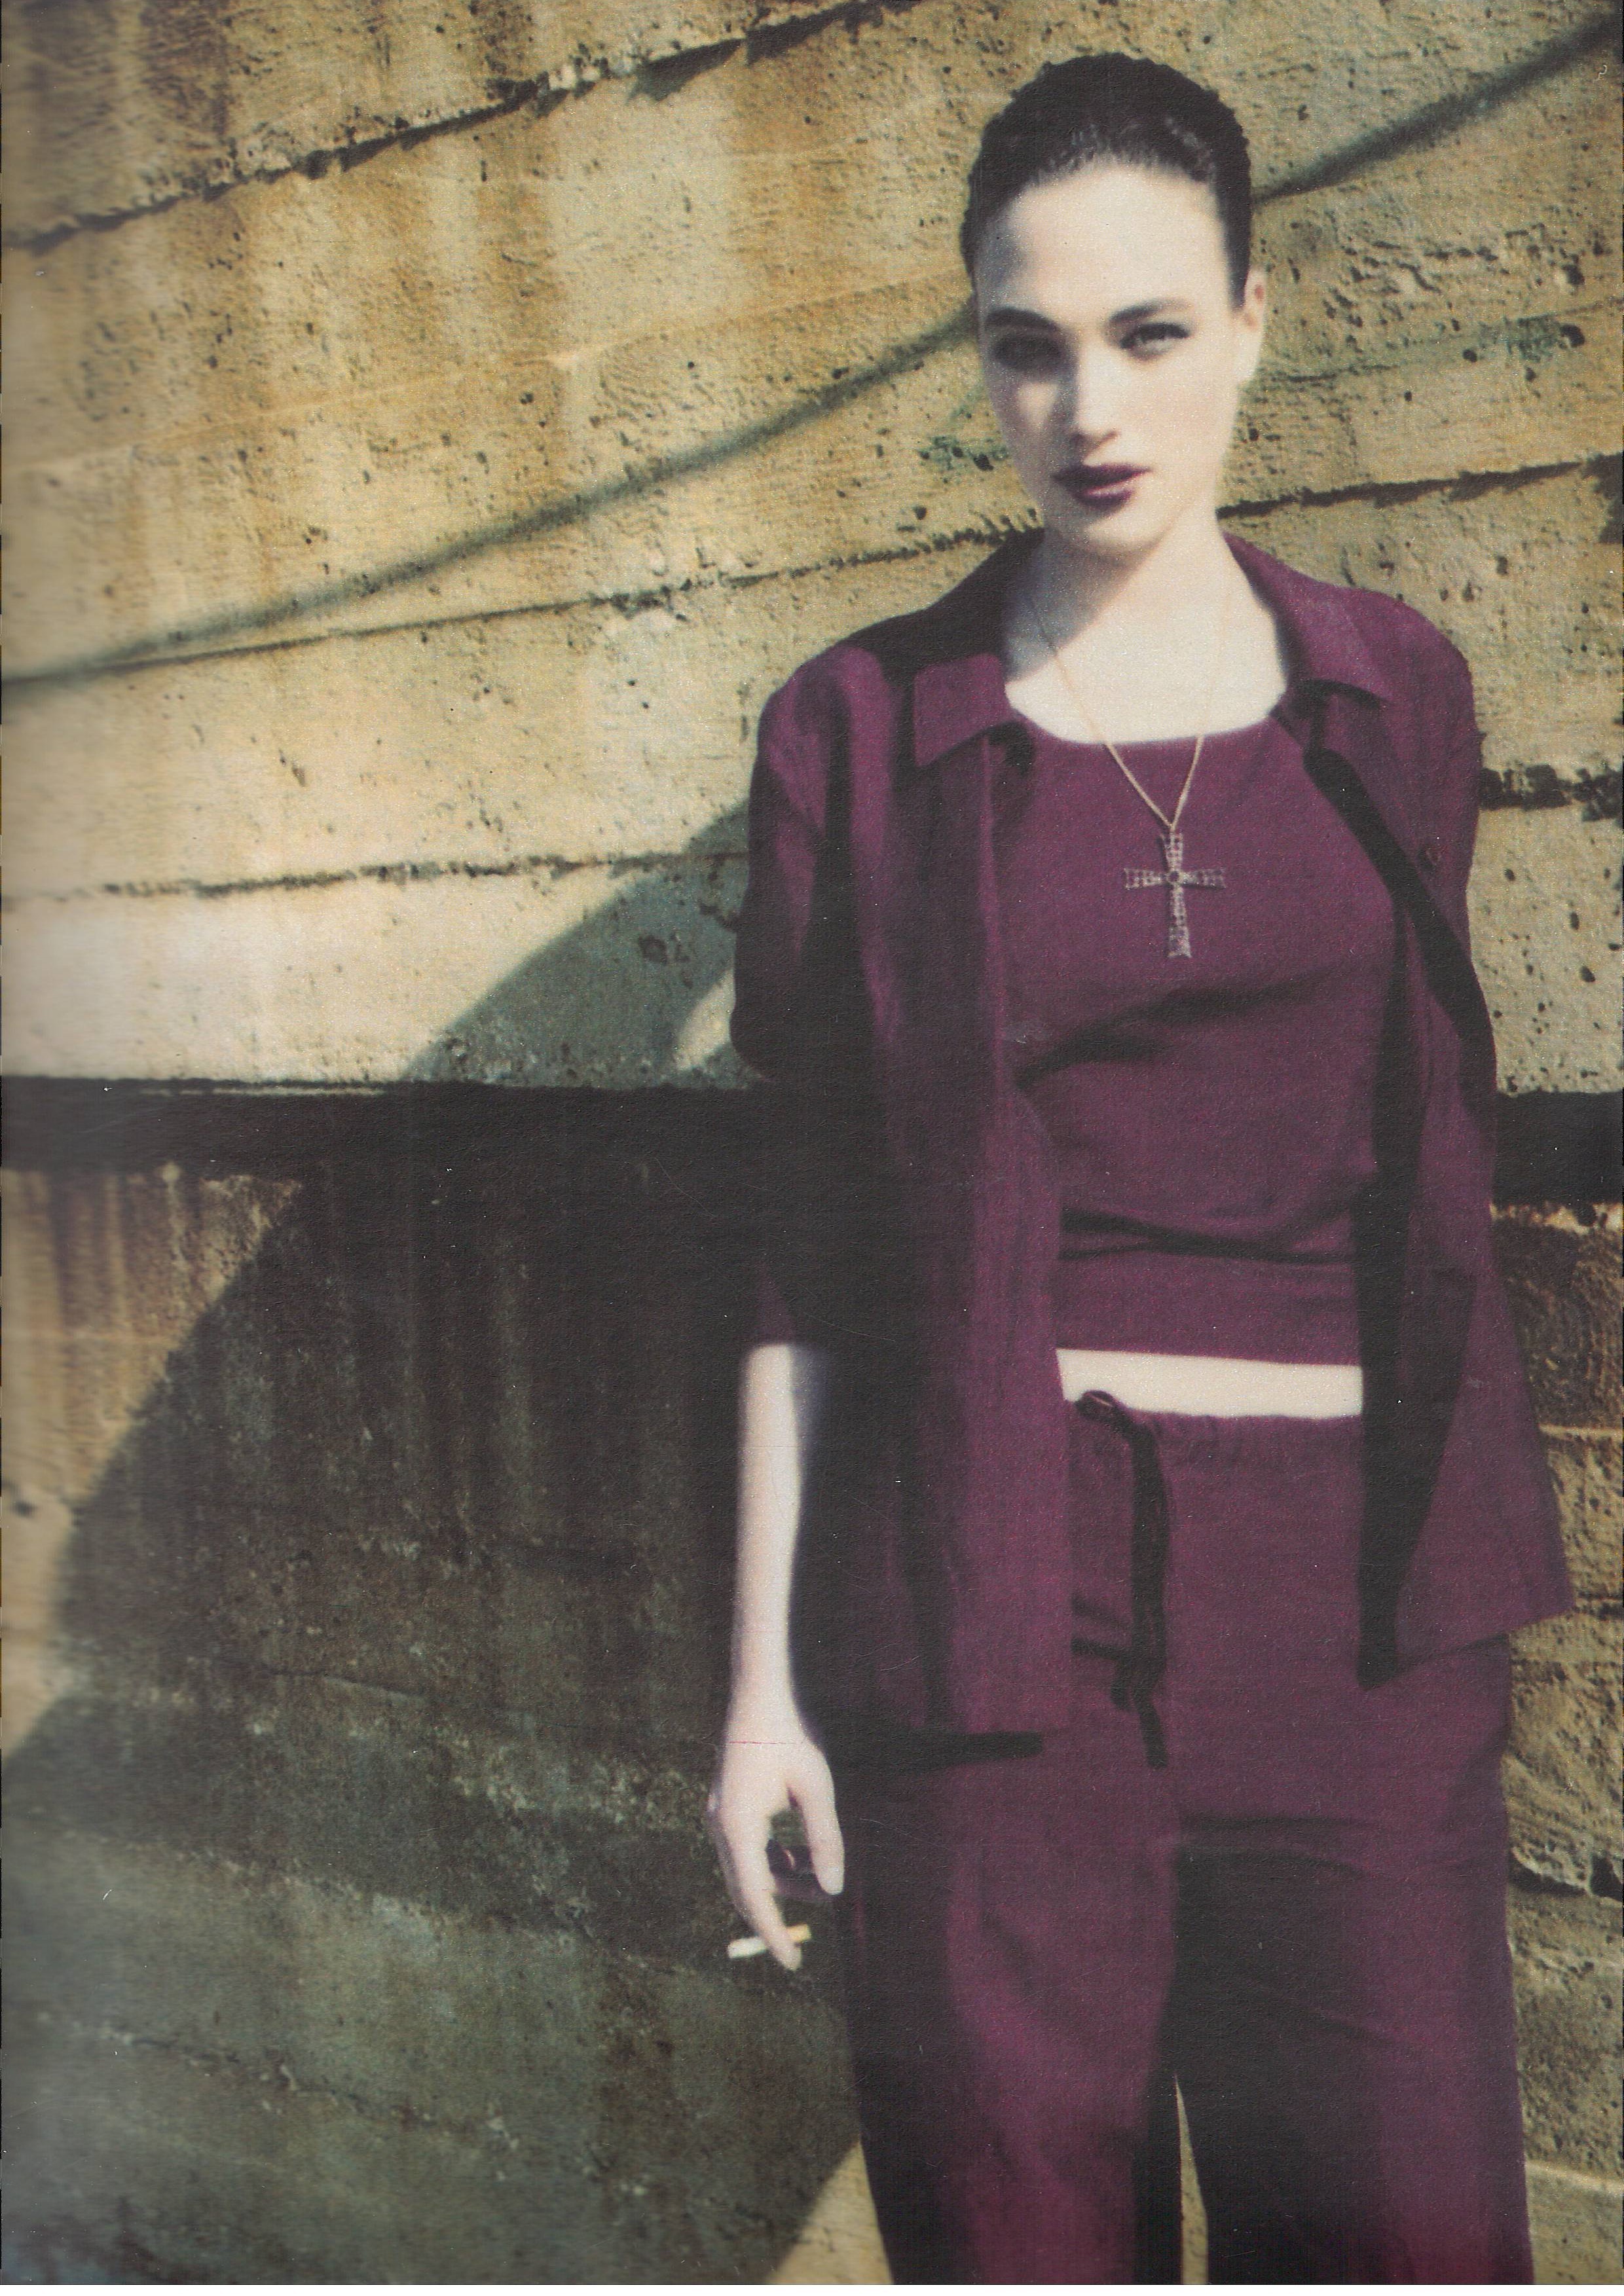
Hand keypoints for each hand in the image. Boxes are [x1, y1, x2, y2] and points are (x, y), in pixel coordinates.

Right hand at [706, 1706, 844, 1970]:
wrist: (759, 1696)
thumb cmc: (789, 1737)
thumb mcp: (815, 1789)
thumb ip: (825, 1840)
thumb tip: (835, 1891)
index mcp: (736, 1826)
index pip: (753, 1895)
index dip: (773, 1931)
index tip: (791, 1963)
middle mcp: (720, 1827)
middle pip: (746, 1887)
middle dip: (781, 1908)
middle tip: (815, 1925)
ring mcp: (720, 1817)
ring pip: (748, 1869)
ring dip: (783, 1881)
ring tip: (823, 1884)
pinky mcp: (728, 1808)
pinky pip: (748, 1849)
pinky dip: (775, 1861)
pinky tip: (805, 1859)